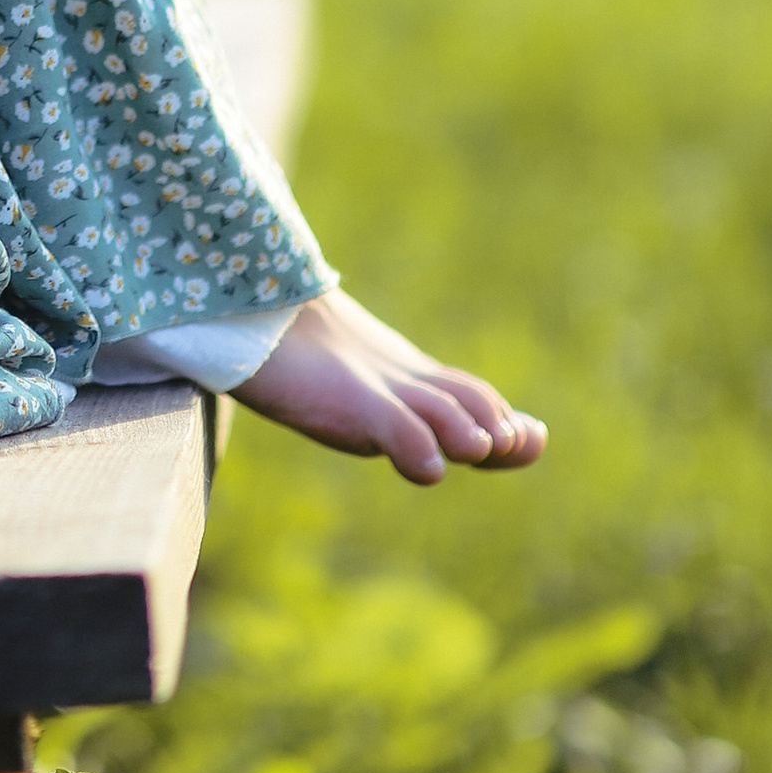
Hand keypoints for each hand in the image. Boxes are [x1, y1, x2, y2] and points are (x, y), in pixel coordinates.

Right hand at [236, 288, 546, 484]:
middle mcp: (400, 380)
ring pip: (444, 411)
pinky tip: (427, 468)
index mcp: (399, 376)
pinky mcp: (350, 397)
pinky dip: (419, 447)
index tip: (531, 435)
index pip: (468, 396)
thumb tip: (384, 423)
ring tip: (478, 449)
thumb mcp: (337, 378)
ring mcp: (378, 387)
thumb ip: (364, 396)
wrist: (240, 304)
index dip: (505, 419)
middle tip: (507, 444)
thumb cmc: (280, 343)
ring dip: (469, 433)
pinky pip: (398, 426)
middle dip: (501, 431)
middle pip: (471, 401)